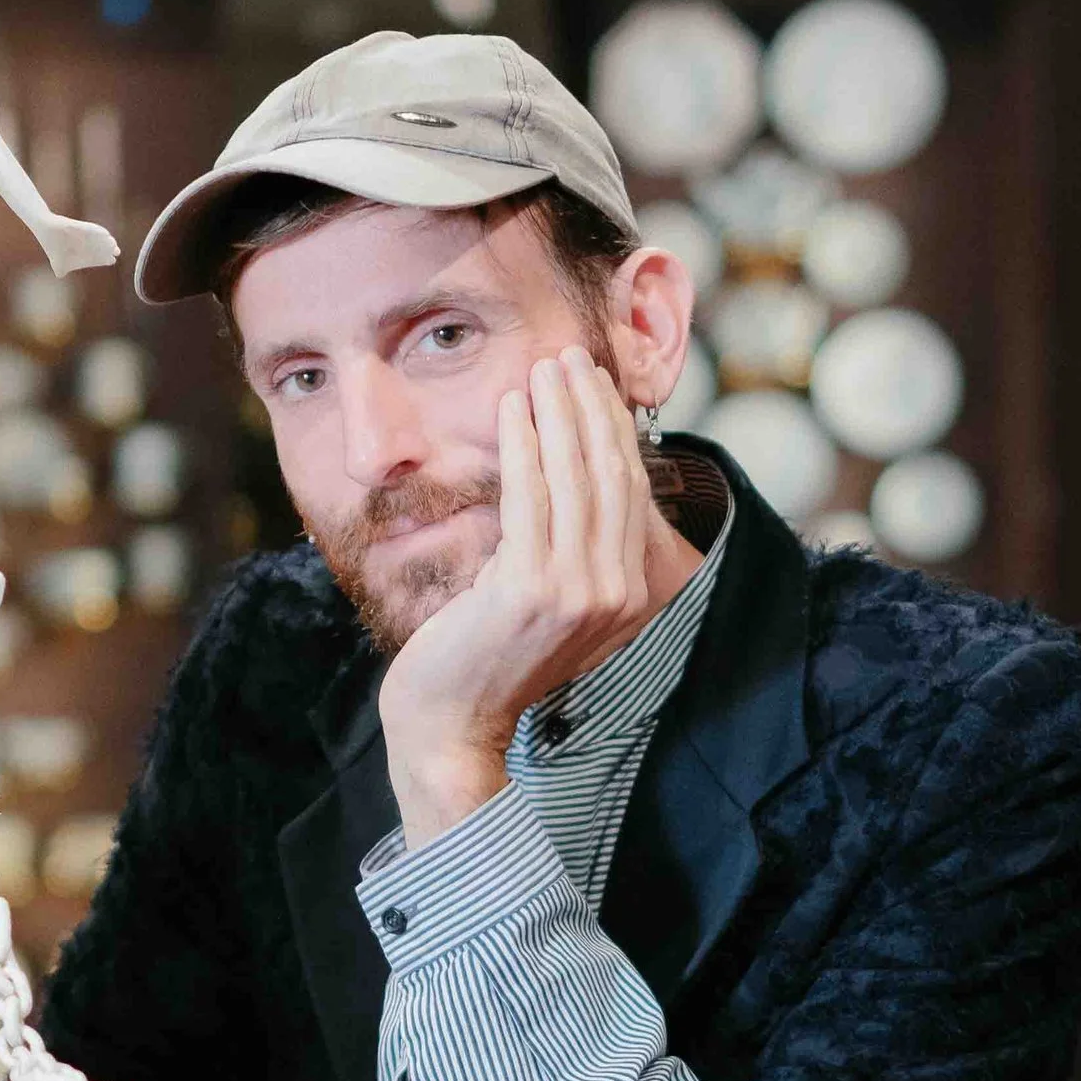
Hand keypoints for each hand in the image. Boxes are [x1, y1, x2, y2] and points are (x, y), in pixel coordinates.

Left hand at [375, 349, 668, 847]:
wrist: (452, 723)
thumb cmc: (485, 658)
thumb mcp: (540, 597)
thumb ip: (565, 548)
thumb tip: (563, 478)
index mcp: (627, 594)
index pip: (627, 492)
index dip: (611, 431)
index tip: (593, 385)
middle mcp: (615, 592)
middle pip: (607, 477)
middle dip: (588, 409)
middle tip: (569, 358)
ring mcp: (577, 593)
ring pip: (573, 480)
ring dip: (558, 414)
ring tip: (542, 369)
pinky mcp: (531, 589)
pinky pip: (529, 498)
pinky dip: (521, 446)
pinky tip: (511, 409)